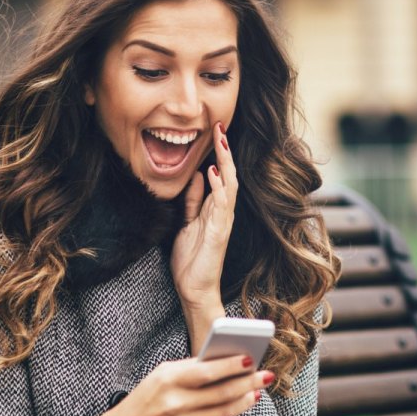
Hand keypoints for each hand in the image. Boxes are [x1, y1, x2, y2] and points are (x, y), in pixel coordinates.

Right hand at [78, 355, 272, 415]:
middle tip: (266, 374)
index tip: (250, 358)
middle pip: (221, 392)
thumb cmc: (148, 398)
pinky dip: (233, 412)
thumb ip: (191, 368)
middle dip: (248, 382)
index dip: (231, 365)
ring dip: (246, 398)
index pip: (207, 371)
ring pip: (224, 410)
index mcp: (169, 380)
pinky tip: (243, 403)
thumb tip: (226, 361)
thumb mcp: (162, 375)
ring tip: (258, 388)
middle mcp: (176, 403)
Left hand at [171, 122, 236, 324]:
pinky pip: (220, 206)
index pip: (220, 174)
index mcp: (215, 209)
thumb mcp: (187, 223)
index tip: (215, 130)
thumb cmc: (192, 259)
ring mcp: (223, 222)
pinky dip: (218, 188)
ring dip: (225, 163)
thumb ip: (193, 201)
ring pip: (229, 186)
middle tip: (219, 126)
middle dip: (224, 150)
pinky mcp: (219, 232)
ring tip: (220, 141)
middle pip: (228, 174)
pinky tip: (213, 172)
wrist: (195, 289)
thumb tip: (199, 176)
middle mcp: (223, 212)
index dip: (218, 153)